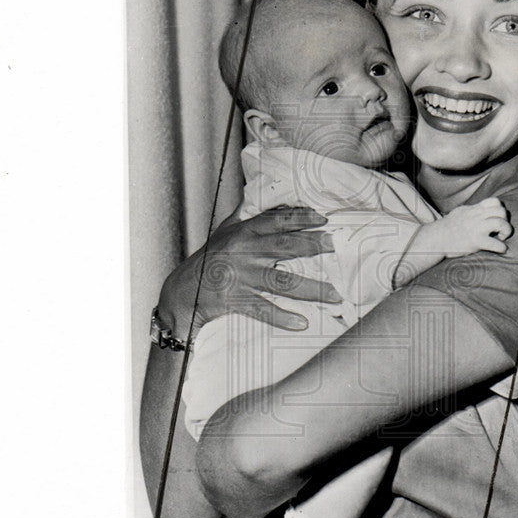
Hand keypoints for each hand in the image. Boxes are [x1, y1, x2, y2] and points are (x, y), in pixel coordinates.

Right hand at [158, 207, 341, 336]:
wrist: (183, 292)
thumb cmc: (208, 260)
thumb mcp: (224, 232)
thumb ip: (244, 216)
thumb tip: (258, 194)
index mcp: (243, 234)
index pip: (275, 222)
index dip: (300, 219)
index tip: (323, 220)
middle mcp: (243, 253)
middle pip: (283, 247)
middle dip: (311, 246)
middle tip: (334, 246)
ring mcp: (241, 278)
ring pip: (281, 282)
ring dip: (310, 289)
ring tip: (334, 294)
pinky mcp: (236, 301)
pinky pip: (263, 310)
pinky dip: (283, 318)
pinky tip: (302, 323)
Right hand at [437, 197, 512, 255]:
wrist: (435, 239)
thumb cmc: (447, 228)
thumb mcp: (460, 213)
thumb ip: (472, 210)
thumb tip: (481, 209)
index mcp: (474, 210)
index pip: (494, 201)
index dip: (500, 210)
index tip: (496, 219)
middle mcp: (476, 217)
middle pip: (501, 210)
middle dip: (505, 221)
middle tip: (499, 231)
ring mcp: (476, 228)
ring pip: (501, 223)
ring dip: (506, 231)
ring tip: (500, 238)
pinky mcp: (476, 241)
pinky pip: (495, 244)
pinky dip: (502, 247)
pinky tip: (500, 249)